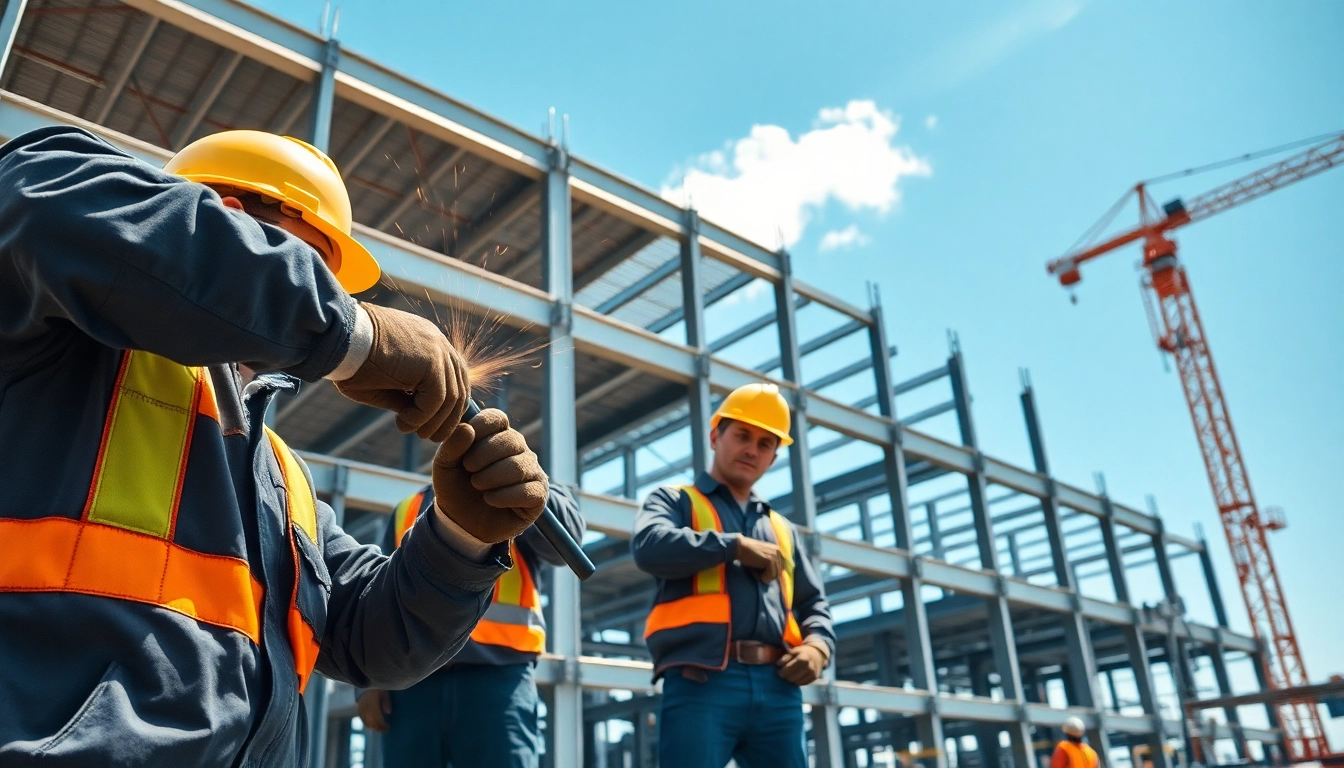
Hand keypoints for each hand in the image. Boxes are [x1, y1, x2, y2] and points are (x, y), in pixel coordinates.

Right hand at [334, 303, 468, 440]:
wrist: (340, 340)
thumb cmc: (352, 360)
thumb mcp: (385, 384)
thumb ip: (406, 396)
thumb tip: (420, 418)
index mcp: (429, 343)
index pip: (453, 376)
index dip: (447, 404)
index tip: (432, 423)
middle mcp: (438, 343)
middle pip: (459, 387)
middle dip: (447, 418)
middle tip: (430, 437)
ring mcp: (438, 350)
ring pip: (451, 397)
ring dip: (433, 421)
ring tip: (413, 431)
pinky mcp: (432, 362)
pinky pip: (437, 399)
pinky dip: (422, 417)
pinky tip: (403, 422)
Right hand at [356, 689, 390, 732]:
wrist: (365, 682)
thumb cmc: (377, 687)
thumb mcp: (384, 692)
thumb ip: (386, 702)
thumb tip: (388, 713)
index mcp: (372, 704)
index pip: (377, 719)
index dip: (382, 725)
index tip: (388, 728)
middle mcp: (366, 708)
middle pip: (372, 722)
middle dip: (378, 728)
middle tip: (385, 730)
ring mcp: (361, 709)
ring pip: (366, 722)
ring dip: (373, 727)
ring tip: (380, 728)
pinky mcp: (358, 709)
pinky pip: (362, 719)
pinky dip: (367, 724)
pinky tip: (373, 725)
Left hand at [432, 408, 548, 542]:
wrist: (462, 523)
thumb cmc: (456, 488)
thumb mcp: (444, 467)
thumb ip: (451, 446)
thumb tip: (467, 429)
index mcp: (497, 435)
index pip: (497, 418)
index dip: (480, 429)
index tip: (464, 449)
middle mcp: (519, 449)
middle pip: (511, 439)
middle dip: (484, 456)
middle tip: (469, 470)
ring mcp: (531, 471)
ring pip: (519, 466)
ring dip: (492, 477)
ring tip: (478, 486)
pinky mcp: (538, 494)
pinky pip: (528, 490)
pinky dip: (504, 496)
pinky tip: (490, 500)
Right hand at [735, 536, 784, 582]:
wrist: (740, 547)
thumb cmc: (749, 555)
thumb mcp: (763, 559)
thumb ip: (771, 565)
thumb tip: (776, 578)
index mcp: (778, 551)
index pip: (781, 569)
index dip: (771, 574)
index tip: (762, 571)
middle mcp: (779, 552)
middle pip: (778, 573)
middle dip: (768, 576)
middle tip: (757, 571)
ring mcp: (775, 555)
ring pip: (775, 575)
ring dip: (764, 577)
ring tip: (756, 570)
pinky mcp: (770, 560)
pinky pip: (770, 575)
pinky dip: (763, 577)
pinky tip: (756, 571)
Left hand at [776, 642, 828, 685]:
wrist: (817, 654)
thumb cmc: (802, 652)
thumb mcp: (794, 651)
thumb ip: (785, 657)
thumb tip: (778, 664)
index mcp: (803, 657)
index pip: (789, 668)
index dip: (782, 671)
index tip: (778, 672)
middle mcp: (809, 666)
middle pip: (792, 677)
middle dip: (785, 677)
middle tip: (782, 675)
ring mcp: (812, 673)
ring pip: (796, 682)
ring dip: (790, 680)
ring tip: (788, 676)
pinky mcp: (814, 678)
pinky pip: (802, 684)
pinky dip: (796, 682)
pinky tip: (794, 678)